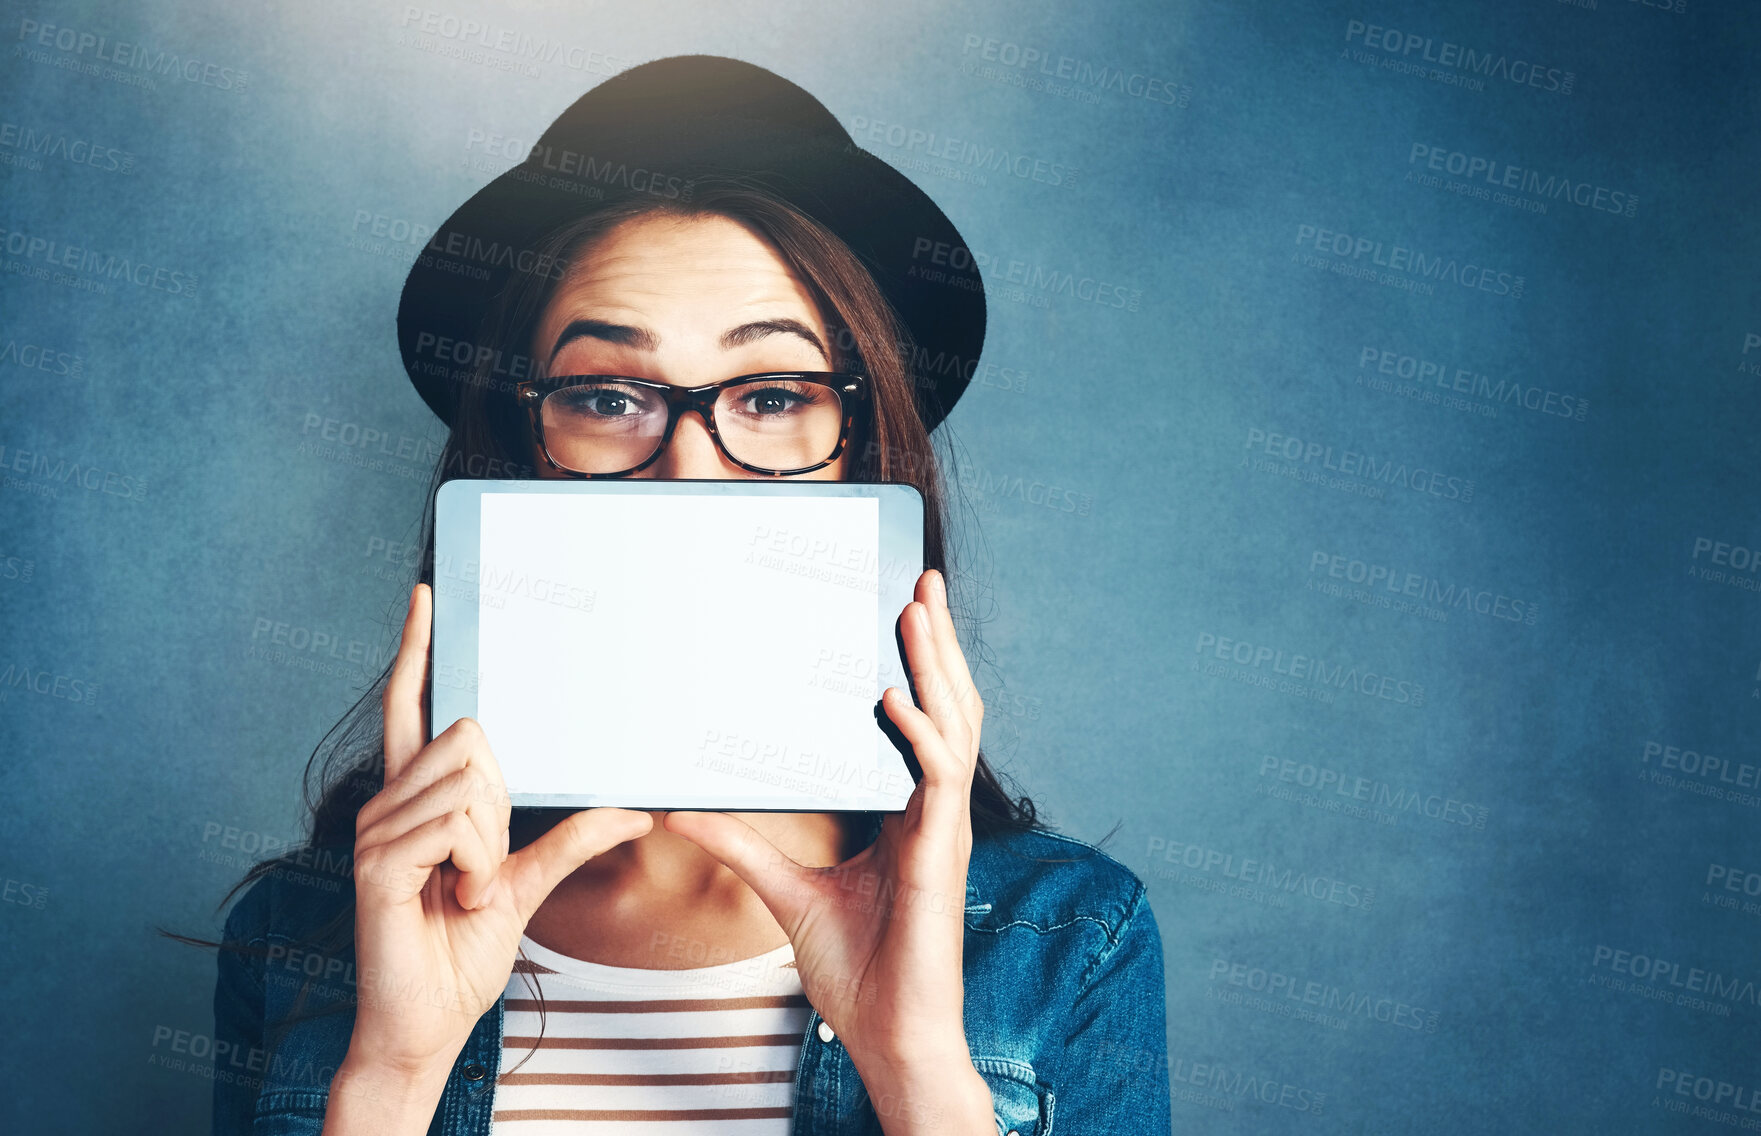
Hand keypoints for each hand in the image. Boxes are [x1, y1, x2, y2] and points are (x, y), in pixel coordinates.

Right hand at [346, 583, 652, 1080]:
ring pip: (472, 784)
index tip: (426, 596)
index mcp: (418, 799)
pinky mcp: (376, 860)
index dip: (417, 651)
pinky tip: (455, 898)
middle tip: (482, 867)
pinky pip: (456, 825)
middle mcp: (389, 802)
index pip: (412, 707)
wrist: (426, 1022)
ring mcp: (376, 828)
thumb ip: (572, 840)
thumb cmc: (462, 952)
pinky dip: (478, 866)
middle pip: (471, 739)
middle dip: (500, 804)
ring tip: (465, 890)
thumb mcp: (528, 886)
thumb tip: (633, 809)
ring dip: (490, 847)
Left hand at [663, 569, 989, 1127]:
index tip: (902, 614)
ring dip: (937, 666)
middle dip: (938, 644)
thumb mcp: (785, 893)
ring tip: (917, 613)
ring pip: (955, 728)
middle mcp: (934, 813)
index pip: (922, 722)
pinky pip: (938, 779)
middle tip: (921, 584)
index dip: (919, 668)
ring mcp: (943, 830)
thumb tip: (681, 813)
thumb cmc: (859, 974)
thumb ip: (742, 846)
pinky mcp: (939, 855)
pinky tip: (895, 700)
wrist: (890, 1037)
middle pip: (947, 708)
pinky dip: (921, 734)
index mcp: (909, 815)